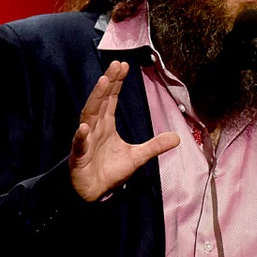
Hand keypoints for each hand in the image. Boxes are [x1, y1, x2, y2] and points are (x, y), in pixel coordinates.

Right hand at [70, 61, 179, 201]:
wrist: (94, 191)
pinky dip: (81, 136)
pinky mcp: (79, 156)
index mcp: (106, 125)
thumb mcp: (138, 157)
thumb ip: (155, 145)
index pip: (111, 99)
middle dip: (107, 82)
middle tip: (115, 65)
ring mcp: (86, 140)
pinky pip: (79, 144)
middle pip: (100, 100)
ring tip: (102, 83)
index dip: (116, 82)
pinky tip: (85, 128)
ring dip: (95, 99)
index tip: (123, 66)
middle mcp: (95, 128)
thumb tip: (177, 138)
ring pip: (88, 116)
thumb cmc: (109, 171)